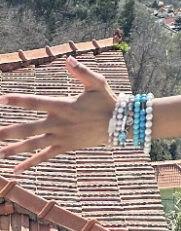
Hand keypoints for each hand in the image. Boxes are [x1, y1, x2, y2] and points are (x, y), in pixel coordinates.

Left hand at [0, 57, 115, 174]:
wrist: (119, 124)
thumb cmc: (106, 101)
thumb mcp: (97, 83)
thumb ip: (82, 72)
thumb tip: (68, 59)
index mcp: (63, 106)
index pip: (36, 103)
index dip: (18, 100)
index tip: (1, 99)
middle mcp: (59, 123)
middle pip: (28, 129)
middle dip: (7, 132)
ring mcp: (61, 137)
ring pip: (33, 145)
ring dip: (13, 150)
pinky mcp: (65, 147)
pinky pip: (45, 157)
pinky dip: (30, 164)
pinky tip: (16, 171)